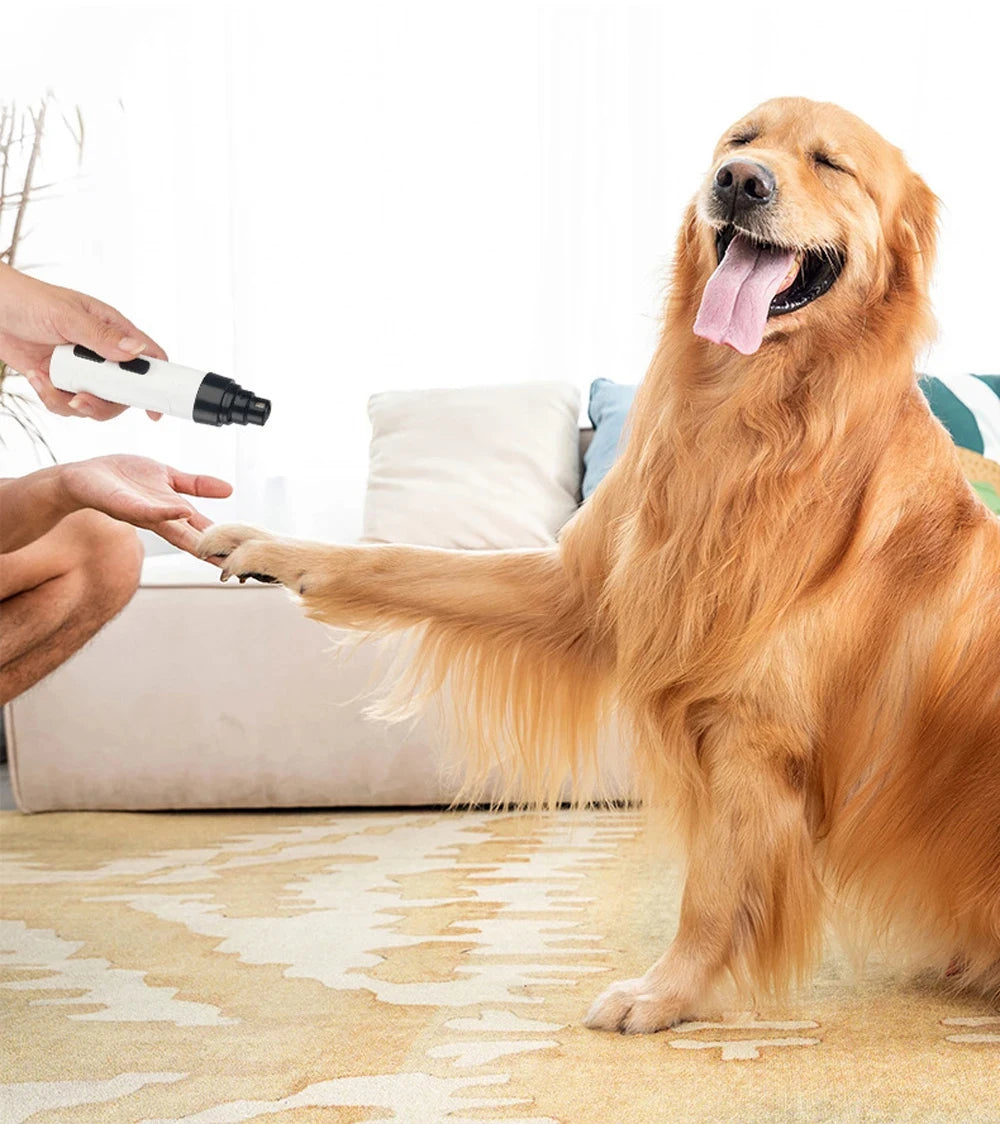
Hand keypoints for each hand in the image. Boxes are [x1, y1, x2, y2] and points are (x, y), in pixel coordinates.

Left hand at [0, 262, 166, 419]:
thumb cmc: (26, 300)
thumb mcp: (66, 316)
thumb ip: (101, 336)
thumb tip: (136, 352)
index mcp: (113, 330)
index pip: (148, 358)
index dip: (157, 384)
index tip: (154, 408)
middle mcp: (101, 354)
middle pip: (123, 393)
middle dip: (104, 403)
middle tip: (83, 400)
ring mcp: (81, 370)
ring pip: (95, 404)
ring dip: (71, 402)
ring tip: (46, 381)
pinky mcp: (60, 381)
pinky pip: (67, 405)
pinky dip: (51, 398)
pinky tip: (35, 377)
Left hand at [58, 455, 232, 554]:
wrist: (85, 477)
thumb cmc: (123, 477)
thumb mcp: (169, 476)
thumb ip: (197, 485)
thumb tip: (229, 489)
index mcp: (174, 512)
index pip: (204, 530)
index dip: (224, 541)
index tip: (245, 554)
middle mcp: (162, 518)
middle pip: (193, 539)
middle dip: (212, 551)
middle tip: (234, 565)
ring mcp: (145, 514)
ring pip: (175, 530)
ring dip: (195, 537)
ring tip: (215, 544)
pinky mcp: (127, 506)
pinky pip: (150, 511)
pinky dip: (167, 512)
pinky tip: (182, 512)